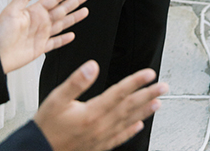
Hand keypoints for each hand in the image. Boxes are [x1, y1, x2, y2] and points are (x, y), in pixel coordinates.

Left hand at [0, 0, 90, 73]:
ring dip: (74, 17)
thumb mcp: (11, 11)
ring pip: (62, 24)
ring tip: (85, 11)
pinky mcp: (40, 48)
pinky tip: (71, 36)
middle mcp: (40, 21)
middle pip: (62, 8)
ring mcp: (41, 34)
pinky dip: (64, 40)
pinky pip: (55, 43)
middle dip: (75, 0)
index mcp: (34, 11)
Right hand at [34, 60, 167, 150]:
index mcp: (92, 113)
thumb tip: (92, 67)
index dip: (136, 82)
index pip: (119, 93)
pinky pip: (118, 138)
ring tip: (158, 102)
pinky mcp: (97, 147)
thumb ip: (76, 82)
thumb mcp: (56, 99)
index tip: (149, 73)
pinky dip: (130, 131)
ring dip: (144, 111)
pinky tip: (139, 125)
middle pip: (129, 107)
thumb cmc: (46, 126)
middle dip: (148, 95)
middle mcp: (100, 126)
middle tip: (163, 86)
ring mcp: (100, 138)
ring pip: (127, 122)